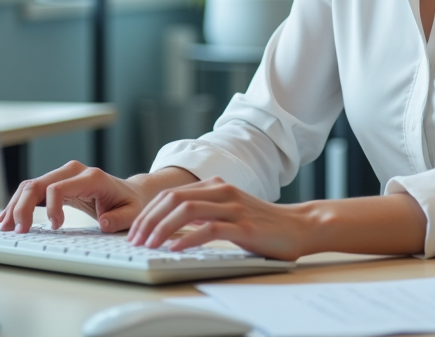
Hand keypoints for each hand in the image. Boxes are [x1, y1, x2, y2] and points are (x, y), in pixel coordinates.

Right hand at [0, 161, 195, 233]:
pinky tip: (8, 218)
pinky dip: (19, 203)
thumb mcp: (132, 213)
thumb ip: (120, 218)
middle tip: (18, 231)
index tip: (54, 227)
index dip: (51, 207)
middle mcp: (74, 172)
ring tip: (5, 227)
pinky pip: (33, 190)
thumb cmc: (131, 203)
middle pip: (39, 184)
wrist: (131, 193)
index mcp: (92, 177)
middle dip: (23, 207)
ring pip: (31, 185)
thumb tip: (104, 223)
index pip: (59, 187)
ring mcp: (64, 175)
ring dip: (15, 205)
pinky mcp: (57, 183)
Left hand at [127, 177, 312, 260]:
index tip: (135, 232)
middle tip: (135, 240)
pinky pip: (210, 229)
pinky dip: (188, 238)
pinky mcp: (245, 227)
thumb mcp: (229, 211)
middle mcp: (222, 192)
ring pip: (187, 211)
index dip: (148, 212)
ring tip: (149, 245)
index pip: (171, 194)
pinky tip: (175, 248)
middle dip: (148, 220)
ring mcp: (234, 208)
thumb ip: (204, 212)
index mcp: (216, 187)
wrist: (299, 226)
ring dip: (162, 228)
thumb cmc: (263, 223)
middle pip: (173, 199)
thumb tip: (170, 225)